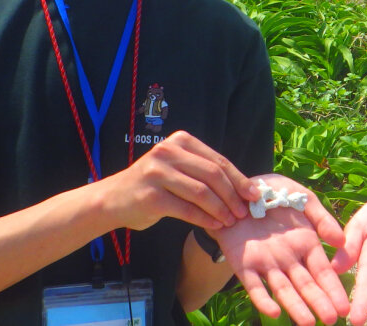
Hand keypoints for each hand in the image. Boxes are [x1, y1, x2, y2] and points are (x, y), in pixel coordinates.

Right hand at [98, 130, 257, 231]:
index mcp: (180, 140)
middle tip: (244, 213)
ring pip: (202, 193)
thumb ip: (203, 172)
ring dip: (221, 210)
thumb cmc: (153, 185)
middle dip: (233, 196)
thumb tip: (242, 188)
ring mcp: (157, 173)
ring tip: (230, 222)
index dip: (239, 179)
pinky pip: (187, 209)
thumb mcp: (177, 168)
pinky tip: (214, 226)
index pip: (218, 161)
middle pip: (213, 175)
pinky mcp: (151, 196)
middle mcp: (168, 152)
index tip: (253, 196)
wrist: (113, 199)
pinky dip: (205, 219)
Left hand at [212, 174, 348, 325]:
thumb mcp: (303, 199)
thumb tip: (341, 241)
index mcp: (306, 244)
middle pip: (306, 285)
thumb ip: (322, 218)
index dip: (332, 289)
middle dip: (319, 303)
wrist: (239, 189)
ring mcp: (266, 263)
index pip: (322, 272)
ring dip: (295, 307)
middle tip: (331, 322)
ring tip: (307, 323)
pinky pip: (254, 285)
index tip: (344, 308)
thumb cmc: (276, 192)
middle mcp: (289, 259)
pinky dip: (262, 299)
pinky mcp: (244, 264)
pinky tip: (272, 312)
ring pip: (283, 289)